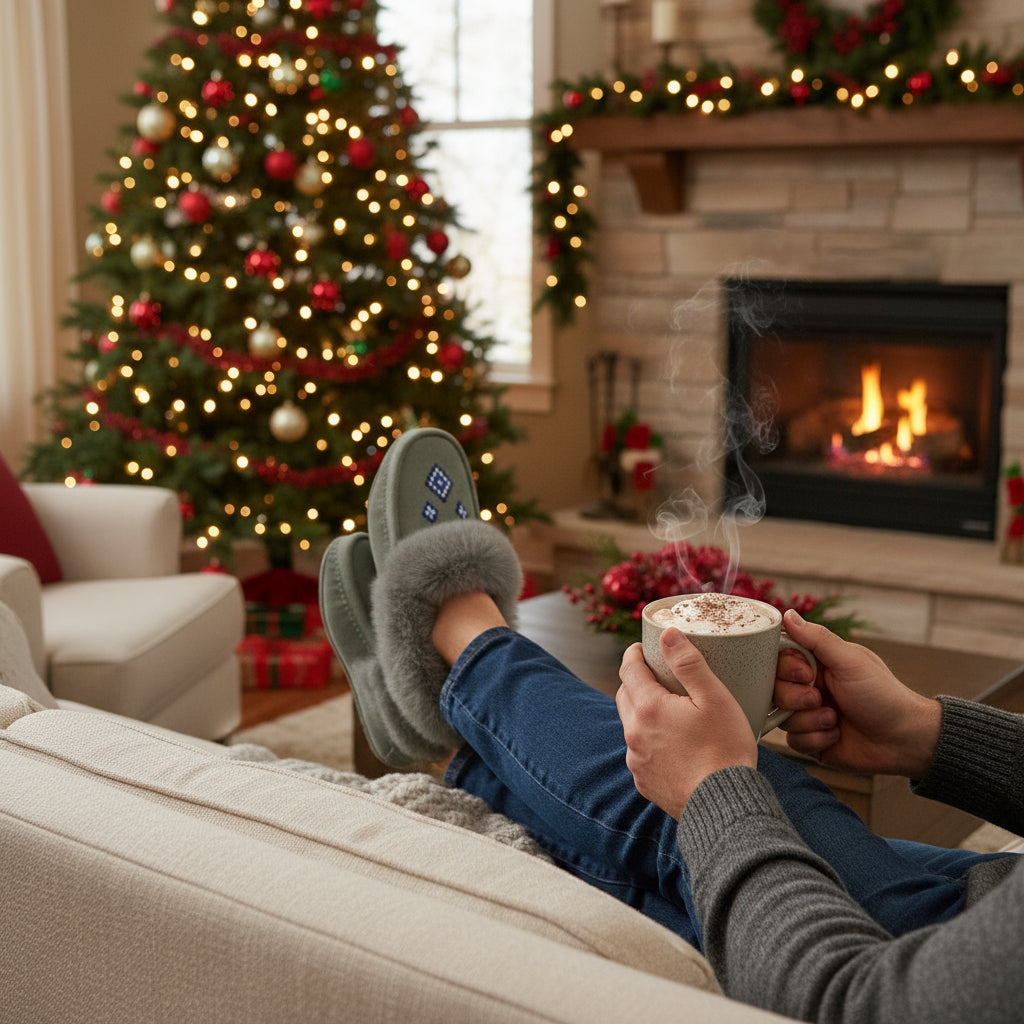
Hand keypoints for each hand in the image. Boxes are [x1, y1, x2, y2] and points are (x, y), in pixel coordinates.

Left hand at [616, 628, 756, 819]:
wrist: (725, 807)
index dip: (634, 653)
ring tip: (669, 710)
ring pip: (632, 725)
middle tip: (656, 674)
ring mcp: (636, 761)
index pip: (628, 669)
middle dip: (636, 680)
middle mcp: (634, 733)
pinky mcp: (644, 781)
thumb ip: (688, 663)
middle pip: (625, 695)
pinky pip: (640, 752)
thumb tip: (668, 634)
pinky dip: (650, 741)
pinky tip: (672, 743)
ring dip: (643, 712)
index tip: (642, 647)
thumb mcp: (714, 698)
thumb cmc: (725, 749)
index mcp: (648, 708)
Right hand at [774, 610, 941, 778]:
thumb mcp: (850, 661)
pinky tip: (835, 735)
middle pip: (774, 688)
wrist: (904, 740)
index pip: (778, 658)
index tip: (807, 674)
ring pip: (782, 717)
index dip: (786, 668)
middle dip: (796, 698)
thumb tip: (787, 614)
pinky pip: (793, 741)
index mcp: (816, 663)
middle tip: (820, 698)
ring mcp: (809, 714)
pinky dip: (815, 739)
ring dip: (809, 721)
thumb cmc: (883, 695)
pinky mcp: (812, 739)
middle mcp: (808, 686)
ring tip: (834, 720)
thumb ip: (816, 638)